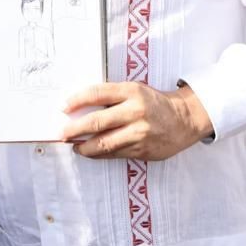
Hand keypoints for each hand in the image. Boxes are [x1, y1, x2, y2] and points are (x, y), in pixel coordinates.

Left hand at [61, 82, 212, 160]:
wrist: (184, 120)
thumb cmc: (154, 103)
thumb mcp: (135, 90)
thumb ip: (112, 97)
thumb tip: (80, 108)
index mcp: (131, 91)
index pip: (97, 93)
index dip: (77, 100)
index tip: (64, 107)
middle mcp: (134, 112)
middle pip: (96, 122)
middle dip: (74, 129)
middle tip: (62, 132)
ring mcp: (139, 133)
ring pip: (104, 143)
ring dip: (84, 147)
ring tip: (75, 146)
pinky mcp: (142, 150)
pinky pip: (114, 154)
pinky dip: (99, 154)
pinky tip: (91, 152)